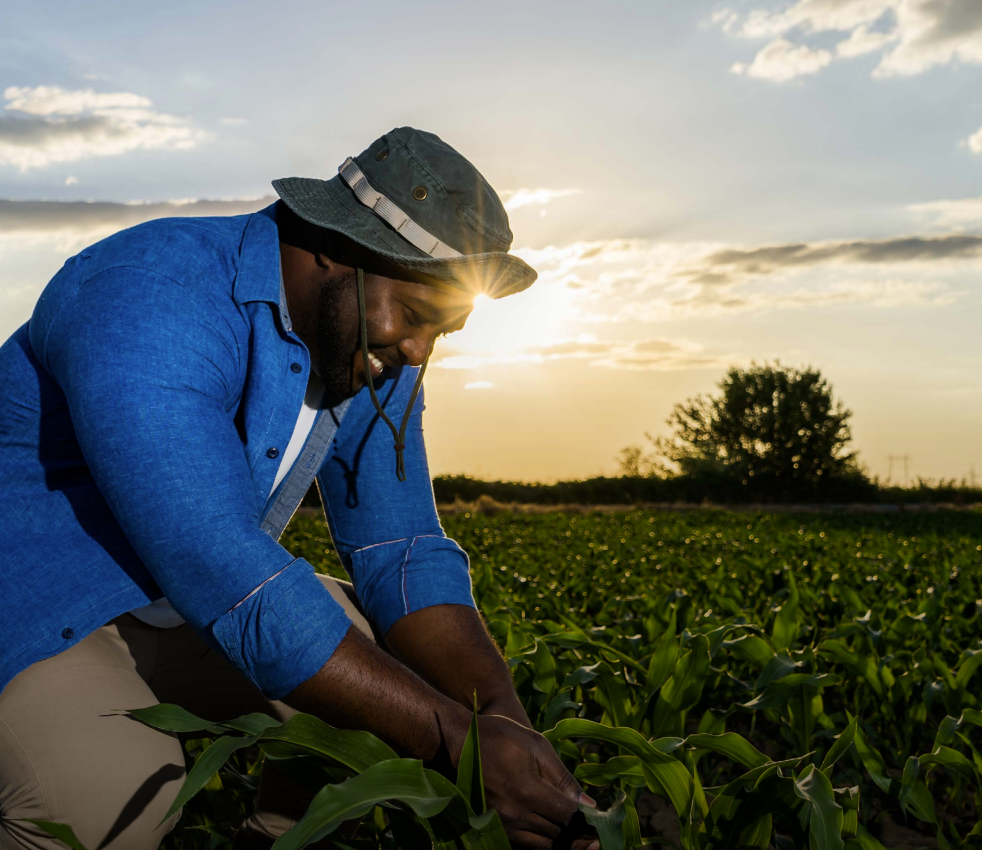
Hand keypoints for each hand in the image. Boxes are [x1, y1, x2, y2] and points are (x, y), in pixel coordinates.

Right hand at [465, 714, 597, 849]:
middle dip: (578, 838)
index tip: (602, 829)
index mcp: (528, 791)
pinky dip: (542, 842)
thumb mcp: (536, 746)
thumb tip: (589, 805)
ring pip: (542, 845)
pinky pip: (524, 844)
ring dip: (561, 843)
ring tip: (578, 840)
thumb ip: (563, 777)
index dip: (588, 825)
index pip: (568, 818)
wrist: (458, 741)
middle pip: (557, 836)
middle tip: (597, 839)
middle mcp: (515, 814)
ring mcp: (502, 824)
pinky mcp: (493, 826)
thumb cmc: (501, 736)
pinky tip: (553, 835)